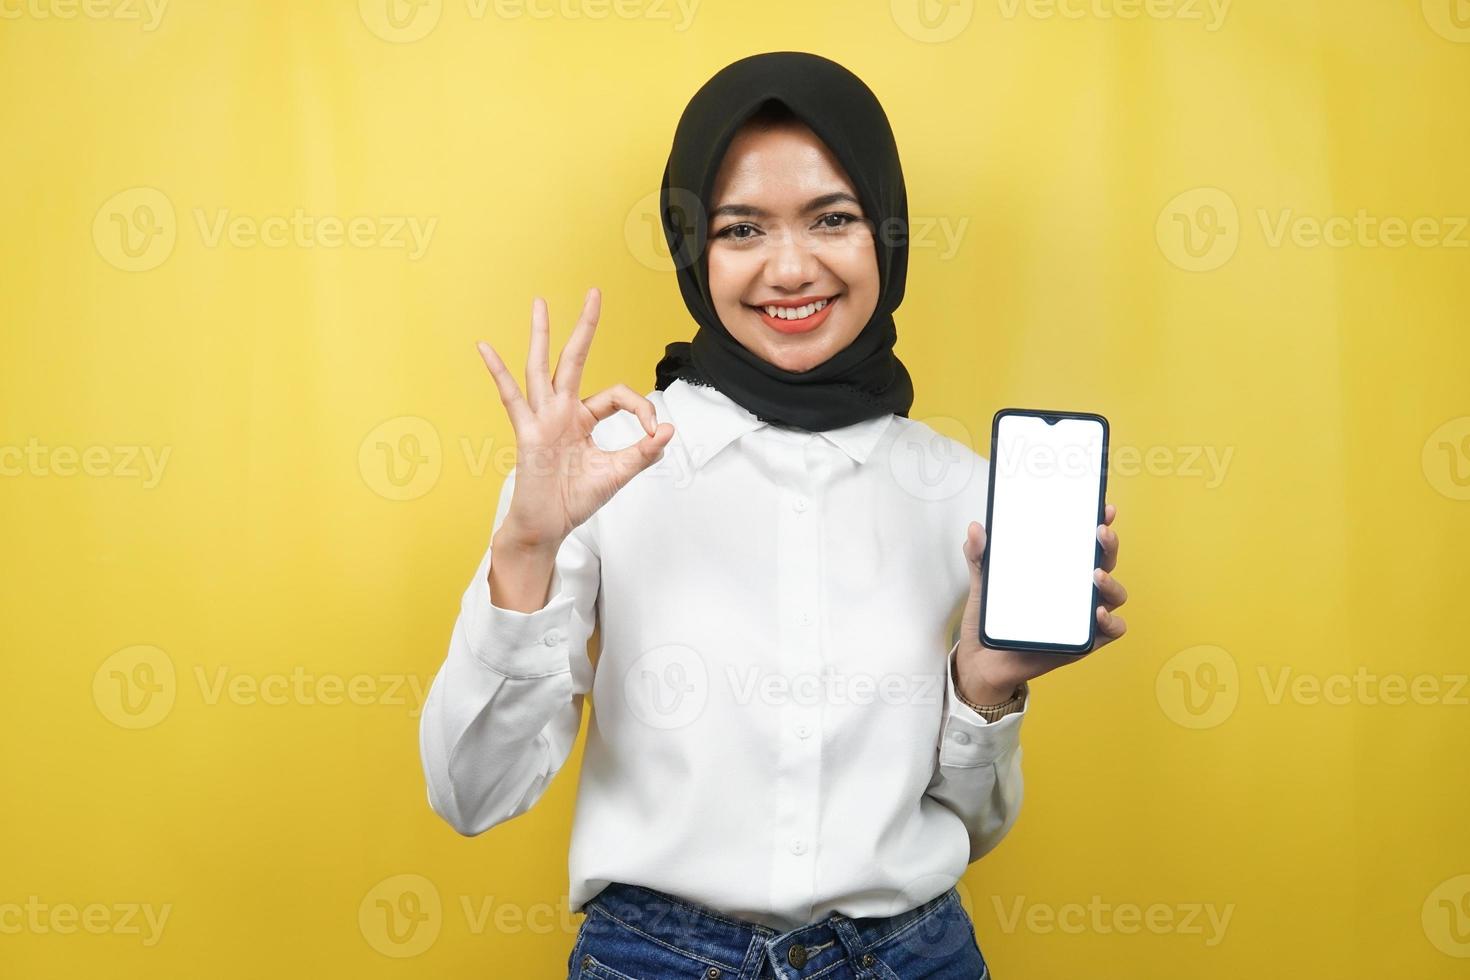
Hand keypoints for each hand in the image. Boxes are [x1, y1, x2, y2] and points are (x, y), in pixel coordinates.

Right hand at [476, 287, 674, 550]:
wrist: (548, 526)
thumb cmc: (575, 500)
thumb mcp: (617, 473)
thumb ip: (643, 452)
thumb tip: (668, 431)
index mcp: (583, 419)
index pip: (617, 395)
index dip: (641, 408)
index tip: (654, 432)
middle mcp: (562, 412)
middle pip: (574, 360)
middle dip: (585, 327)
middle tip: (594, 292)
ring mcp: (542, 419)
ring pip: (542, 368)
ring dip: (542, 335)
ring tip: (540, 302)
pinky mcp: (527, 432)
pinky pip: (511, 398)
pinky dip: (498, 372)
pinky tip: (485, 348)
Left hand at [954, 503, 1128, 702]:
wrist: (982, 660)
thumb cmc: (991, 618)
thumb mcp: (983, 582)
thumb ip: (979, 555)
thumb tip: (976, 528)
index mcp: (1059, 571)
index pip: (1086, 543)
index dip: (1100, 524)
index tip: (1105, 508)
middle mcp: (1076, 590)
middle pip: (1106, 563)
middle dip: (1109, 545)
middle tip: (1100, 531)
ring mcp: (1082, 616)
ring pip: (1115, 595)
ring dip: (1112, 583)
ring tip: (1095, 575)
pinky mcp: (1082, 642)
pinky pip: (1111, 631)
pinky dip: (1111, 621)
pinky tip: (1097, 613)